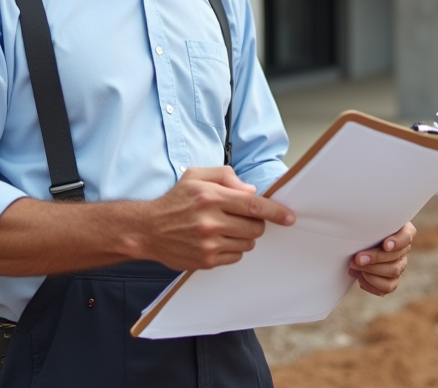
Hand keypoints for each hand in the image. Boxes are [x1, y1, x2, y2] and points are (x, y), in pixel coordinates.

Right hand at [143, 166, 295, 271]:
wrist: (148, 229)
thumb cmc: (175, 201)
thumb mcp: (197, 175)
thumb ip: (226, 176)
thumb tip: (250, 190)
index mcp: (211, 197)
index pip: (254, 205)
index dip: (276, 211)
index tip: (288, 216)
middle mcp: (210, 221)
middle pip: (255, 227)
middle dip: (256, 222)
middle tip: (242, 217)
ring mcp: (208, 244)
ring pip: (248, 243)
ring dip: (244, 235)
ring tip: (226, 227)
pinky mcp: (206, 261)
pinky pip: (236, 256)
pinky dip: (233, 248)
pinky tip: (218, 239)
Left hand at [348, 222, 415, 295]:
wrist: (357, 242)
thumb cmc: (363, 227)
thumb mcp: (367, 220)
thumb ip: (368, 220)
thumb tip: (355, 221)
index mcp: (402, 231)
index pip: (407, 236)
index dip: (397, 242)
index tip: (385, 245)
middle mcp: (403, 249)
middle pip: (396, 258)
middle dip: (375, 259)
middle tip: (357, 258)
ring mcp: (399, 265)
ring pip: (393, 273)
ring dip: (371, 272)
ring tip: (354, 267)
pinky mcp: (392, 280)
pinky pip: (388, 287)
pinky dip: (372, 284)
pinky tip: (360, 277)